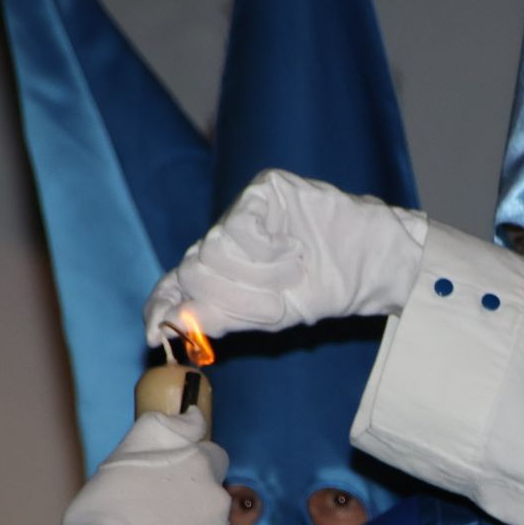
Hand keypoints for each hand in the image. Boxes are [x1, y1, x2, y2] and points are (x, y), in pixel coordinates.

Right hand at [51, 409, 230, 524]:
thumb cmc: (105, 510)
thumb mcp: (126, 453)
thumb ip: (165, 427)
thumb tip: (195, 415)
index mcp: (200, 465)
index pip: (212, 455)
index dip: (189, 465)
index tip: (166, 478)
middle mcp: (218, 498)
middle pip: (211, 492)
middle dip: (190, 497)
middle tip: (151, 511)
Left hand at [144, 168, 428, 343]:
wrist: (368, 265)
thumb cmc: (323, 290)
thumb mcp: (266, 315)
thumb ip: (215, 317)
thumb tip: (162, 330)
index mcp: (223, 272)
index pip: (175, 285)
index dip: (161, 307)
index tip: (155, 334)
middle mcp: (225, 239)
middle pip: (194, 270)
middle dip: (233, 296)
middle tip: (274, 304)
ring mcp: (241, 211)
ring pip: (214, 249)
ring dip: (256, 275)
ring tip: (292, 273)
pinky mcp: (262, 190)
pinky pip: (239, 227)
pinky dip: (267, 250)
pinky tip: (292, 249)